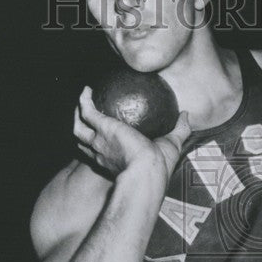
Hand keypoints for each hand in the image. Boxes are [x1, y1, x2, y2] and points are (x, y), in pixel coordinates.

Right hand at [73, 86, 189, 180]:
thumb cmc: (160, 165)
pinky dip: (85, 100)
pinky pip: (88, 111)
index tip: (107, 135)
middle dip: (82, 130)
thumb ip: (180, 129)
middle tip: (86, 117)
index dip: (102, 145)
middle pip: (85, 142)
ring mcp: (100, 142)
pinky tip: (87, 90)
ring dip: (77, 115)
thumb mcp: (173, 144)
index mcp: (117, 161)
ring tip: (83, 101)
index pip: (105, 153)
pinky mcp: (102, 128)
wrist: (148, 171)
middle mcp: (104, 153)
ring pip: (79, 129)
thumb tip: (185, 115)